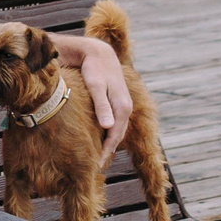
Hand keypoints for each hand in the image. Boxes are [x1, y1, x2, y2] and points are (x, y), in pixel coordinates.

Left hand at [72, 35, 133, 166]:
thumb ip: (102, 106)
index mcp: (122, 107)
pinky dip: (109, 133)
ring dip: (109, 144)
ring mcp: (122, 105)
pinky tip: (100, 139)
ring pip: (117, 130)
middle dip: (108, 151)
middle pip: (117, 135)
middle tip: (95, 167)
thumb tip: (108, 127)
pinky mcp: (117, 102)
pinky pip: (115, 123)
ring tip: (98, 157)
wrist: (99, 54)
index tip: (96, 165)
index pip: (115, 136)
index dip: (106, 152)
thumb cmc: (94, 70)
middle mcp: (125, 108)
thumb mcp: (96, 87)